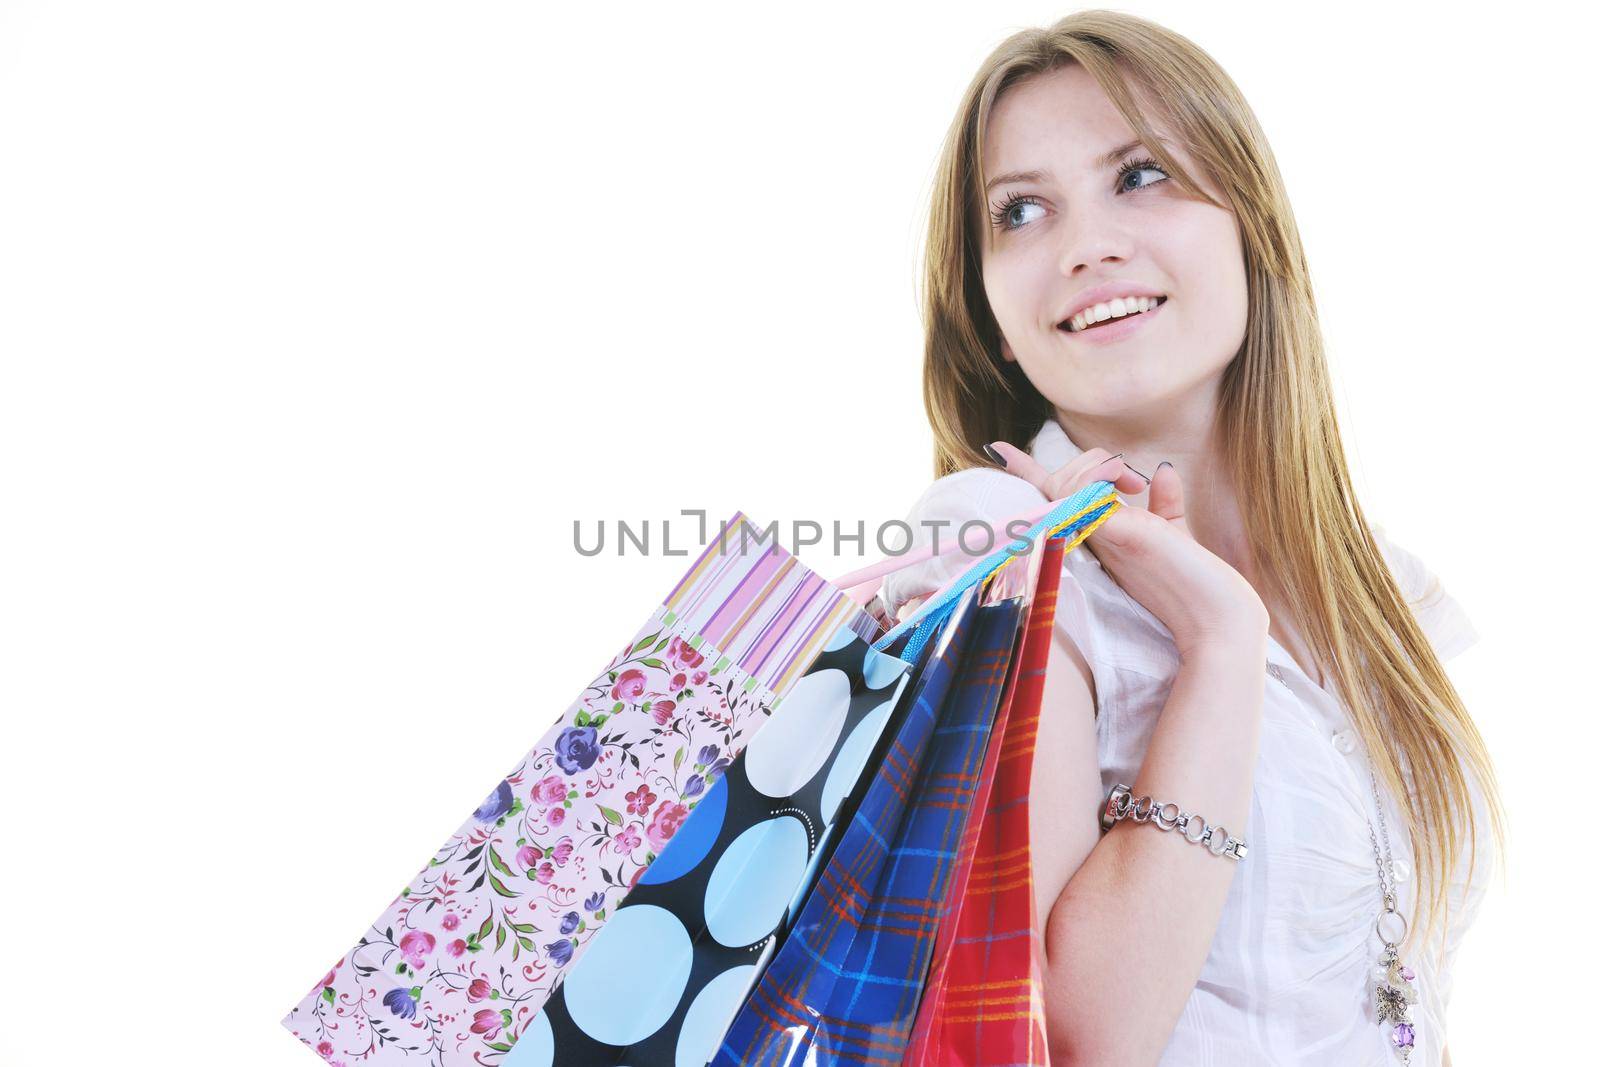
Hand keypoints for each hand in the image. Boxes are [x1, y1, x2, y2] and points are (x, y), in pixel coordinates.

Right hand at [988, 442, 1267, 657]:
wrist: (1218, 615)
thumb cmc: (1197, 583)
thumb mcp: (1174, 533)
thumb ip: (1164, 504)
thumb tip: (1161, 470)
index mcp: (1098, 537)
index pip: (1053, 501)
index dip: (1024, 471)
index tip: (997, 448)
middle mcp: (1088, 539)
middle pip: (1055, 484)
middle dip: (1090, 463)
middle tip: (1135, 482)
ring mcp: (1095, 538)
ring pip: (1063, 484)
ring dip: (1099, 467)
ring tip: (1137, 484)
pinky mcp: (1111, 534)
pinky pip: (1080, 493)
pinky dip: (1100, 477)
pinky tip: (1132, 486)